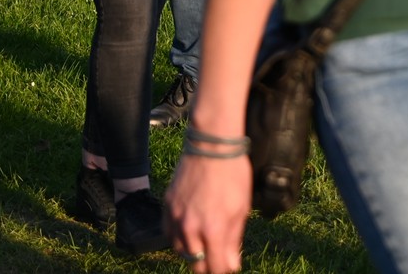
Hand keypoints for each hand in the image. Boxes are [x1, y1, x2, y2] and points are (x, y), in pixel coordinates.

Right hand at [164, 152, 251, 272]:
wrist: (211, 146)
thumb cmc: (232, 175)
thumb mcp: (240, 209)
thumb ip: (233, 241)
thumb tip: (232, 265)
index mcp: (213, 230)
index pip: (215, 268)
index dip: (223, 270)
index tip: (228, 266)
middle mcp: (190, 228)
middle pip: (195, 265)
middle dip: (208, 265)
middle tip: (217, 258)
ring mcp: (175, 217)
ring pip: (180, 251)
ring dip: (193, 253)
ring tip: (204, 246)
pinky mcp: (167, 206)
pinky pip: (168, 233)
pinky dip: (178, 239)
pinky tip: (189, 234)